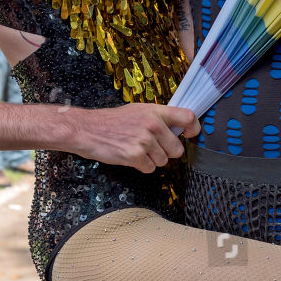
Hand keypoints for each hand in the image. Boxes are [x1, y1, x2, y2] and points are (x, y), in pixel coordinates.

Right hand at [68, 103, 199, 171]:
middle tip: (151, 147)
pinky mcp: (135, 155)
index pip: (188, 117)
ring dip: (151, 160)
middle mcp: (153, 125)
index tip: (189, 134)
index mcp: (155, 111)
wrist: (87, 129)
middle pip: (177, 149)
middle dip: (166, 152)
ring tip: (136, 149)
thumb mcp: (137, 111)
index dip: (193, 129)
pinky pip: (149, 169)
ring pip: (163, 161)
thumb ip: (157, 118)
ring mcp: (145, 141)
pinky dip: (141, 166)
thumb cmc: (110, 122)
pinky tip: (130, 156)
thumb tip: (177, 128)